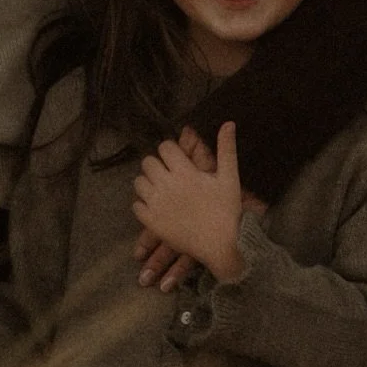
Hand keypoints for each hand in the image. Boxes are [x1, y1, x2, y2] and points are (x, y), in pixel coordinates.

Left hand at [133, 121, 244, 284]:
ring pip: (139, 182)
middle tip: (169, 174)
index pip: (165, 147)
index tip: (178, 159)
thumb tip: (228, 122)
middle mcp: (166, 185)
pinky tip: (157, 207)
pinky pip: (136, 205)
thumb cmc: (228, 209)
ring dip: (148, 182)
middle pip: (148, 162)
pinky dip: (143, 204)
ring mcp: (156, 204)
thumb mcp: (230, 177)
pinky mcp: (151, 222)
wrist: (222, 244)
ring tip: (162, 189)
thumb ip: (226, 149)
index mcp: (184, 171)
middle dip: (157, 165)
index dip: (171, 150)